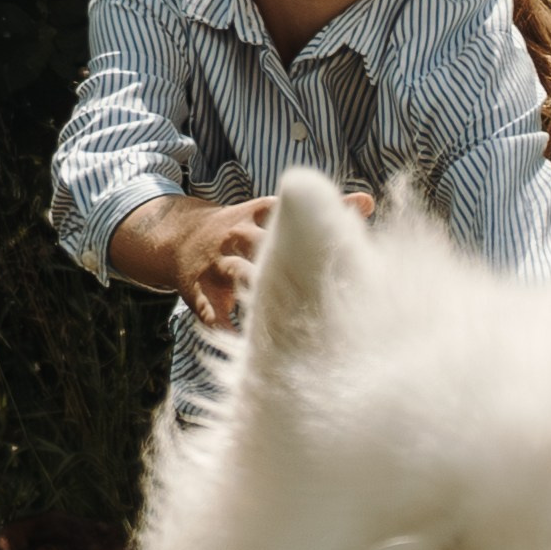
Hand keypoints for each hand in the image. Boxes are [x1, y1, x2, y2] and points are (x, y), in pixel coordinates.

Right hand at [106, 189, 373, 332]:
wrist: (181, 236)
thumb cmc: (243, 228)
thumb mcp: (274, 211)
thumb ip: (322, 206)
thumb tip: (369, 202)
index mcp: (259, 217)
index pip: (286, 219)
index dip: (312, 231)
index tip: (343, 251)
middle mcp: (238, 236)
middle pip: (264, 248)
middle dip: (285, 267)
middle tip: (321, 293)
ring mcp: (217, 263)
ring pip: (239, 275)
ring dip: (259, 295)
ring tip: (286, 321)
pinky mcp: (200, 290)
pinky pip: (213, 312)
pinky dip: (229, 328)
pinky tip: (248, 347)